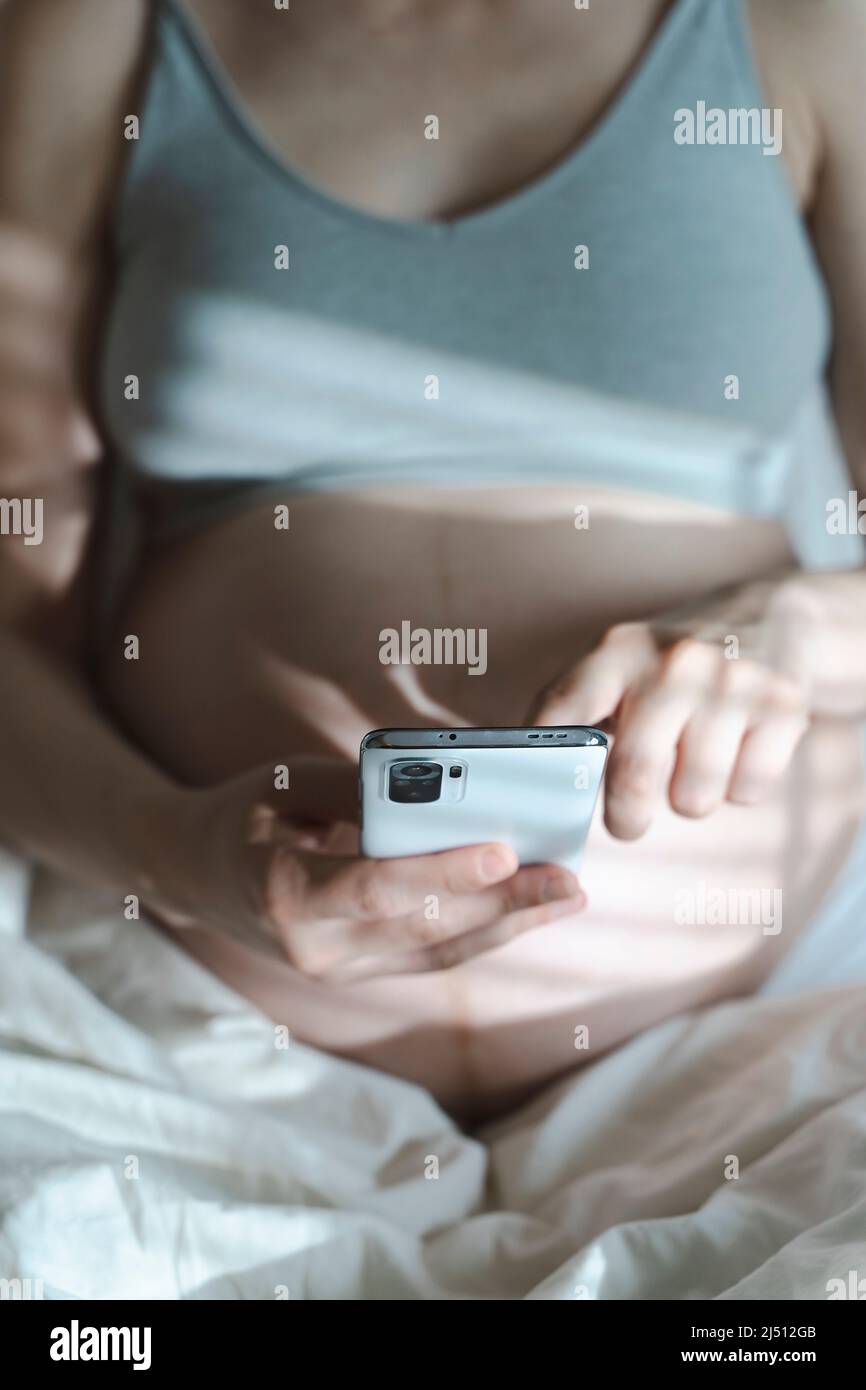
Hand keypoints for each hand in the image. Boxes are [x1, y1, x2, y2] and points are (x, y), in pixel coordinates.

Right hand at [155, 757, 585, 980]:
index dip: (442, 872)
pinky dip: (485, 932)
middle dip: (505, 904)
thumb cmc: (243, 815)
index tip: (505, 850)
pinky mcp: (362, 972)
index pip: (376, 886)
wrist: (194, 876)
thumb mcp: (285, 782)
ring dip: (510, 925)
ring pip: (440, 953)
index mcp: (285, 890)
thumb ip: (358, 785)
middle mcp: (315, 947)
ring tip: (569, 895)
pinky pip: (433, 957)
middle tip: (570, 880)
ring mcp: (340, 969)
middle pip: (425, 928)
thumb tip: (444, 782)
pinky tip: (531, 908)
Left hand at [529, 574, 819, 839]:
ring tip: (691, 768)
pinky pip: (746, 793)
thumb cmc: (674, 659)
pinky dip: (738, 788)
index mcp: (617, 651)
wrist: (772, 612)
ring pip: (693, 798)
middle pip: (632, 776)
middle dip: (625, 818)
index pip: (561, 719)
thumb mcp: (620, 663)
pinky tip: (737, 751)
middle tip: (626, 822)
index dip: (545, 772)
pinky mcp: (782, 707)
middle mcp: (672, 663)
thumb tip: (533, 787)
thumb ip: (579, 714)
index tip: (548, 805)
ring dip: (689, 800)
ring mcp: (731, 684)